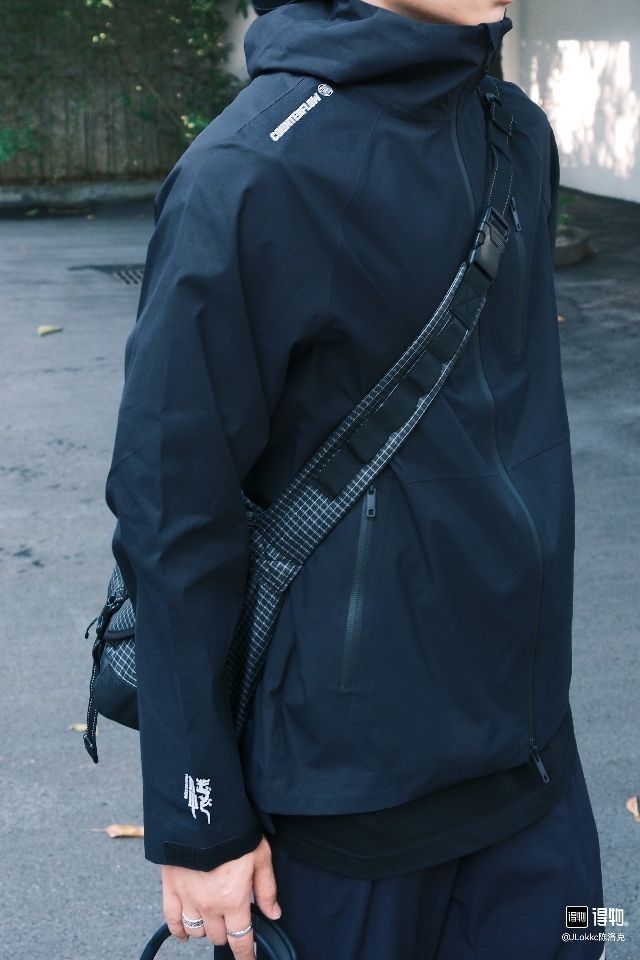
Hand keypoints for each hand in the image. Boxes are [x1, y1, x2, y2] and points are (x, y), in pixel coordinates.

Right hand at [161, 836, 280, 957]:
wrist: (203, 813)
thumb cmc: (235, 832)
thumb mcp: (261, 857)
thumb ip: (267, 889)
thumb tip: (274, 914)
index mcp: (234, 901)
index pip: (241, 940)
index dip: (246, 954)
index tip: (248, 959)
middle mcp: (210, 906)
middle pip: (217, 937)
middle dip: (227, 933)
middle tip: (232, 920)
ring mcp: (188, 899)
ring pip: (195, 931)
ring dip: (205, 929)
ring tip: (212, 918)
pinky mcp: (171, 889)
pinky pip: (172, 920)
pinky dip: (178, 930)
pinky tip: (185, 932)